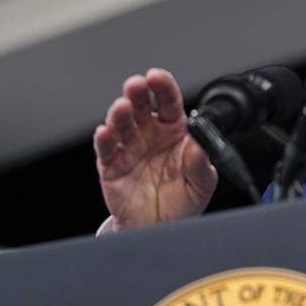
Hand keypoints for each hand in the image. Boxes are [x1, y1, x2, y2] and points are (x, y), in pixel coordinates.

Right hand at [94, 68, 217, 230]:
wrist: (162, 228)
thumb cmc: (183, 201)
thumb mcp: (202, 183)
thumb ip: (201, 163)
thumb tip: (200, 145)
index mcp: (174, 131)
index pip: (168, 102)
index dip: (163, 87)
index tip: (157, 76)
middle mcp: (149, 135)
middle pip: (141, 107)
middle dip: (137, 93)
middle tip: (136, 85)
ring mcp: (129, 149)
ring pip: (121, 124)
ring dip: (119, 113)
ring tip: (122, 107)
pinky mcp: (111, 167)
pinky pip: (106, 150)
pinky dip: (104, 140)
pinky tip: (105, 132)